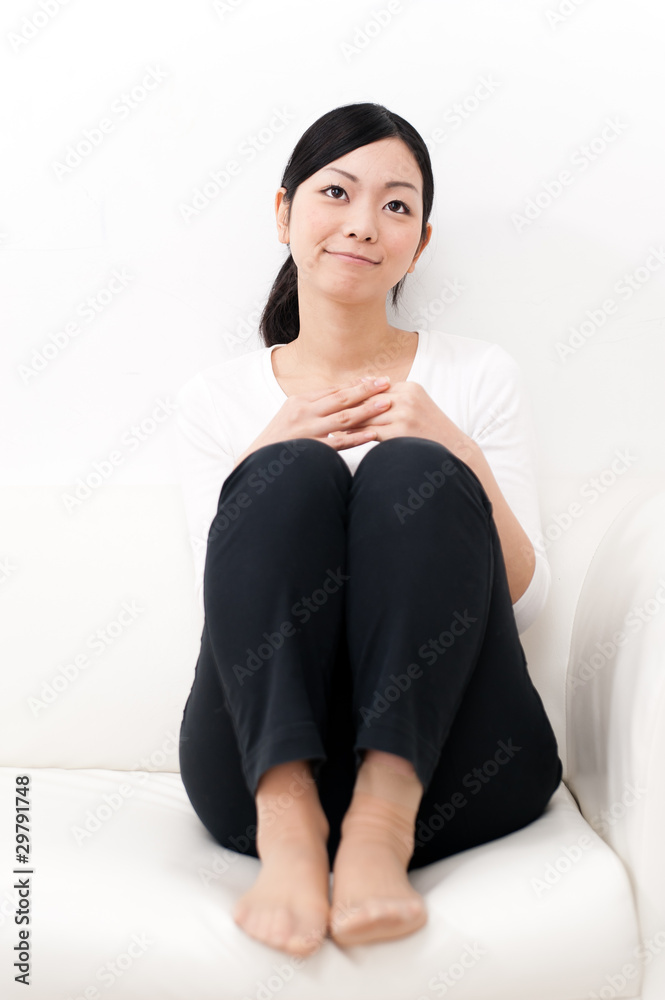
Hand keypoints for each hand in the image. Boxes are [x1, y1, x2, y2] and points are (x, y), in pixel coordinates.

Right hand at [232, 376, 393, 467]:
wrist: (257, 462)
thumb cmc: (279, 440)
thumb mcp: (292, 415)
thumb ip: (315, 406)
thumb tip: (342, 396)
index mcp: (299, 401)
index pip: (333, 390)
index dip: (356, 384)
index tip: (376, 380)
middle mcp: (303, 412)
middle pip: (341, 398)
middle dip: (366, 390)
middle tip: (386, 383)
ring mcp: (307, 431)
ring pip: (343, 418)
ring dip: (367, 410)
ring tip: (386, 403)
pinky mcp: (310, 450)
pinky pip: (338, 442)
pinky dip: (356, 437)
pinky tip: (372, 434)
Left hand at [335, 380, 475, 460]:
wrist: (455, 452)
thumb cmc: (431, 434)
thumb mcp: (416, 408)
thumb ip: (394, 400)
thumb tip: (365, 396)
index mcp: (409, 387)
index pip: (374, 388)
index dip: (352, 394)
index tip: (332, 398)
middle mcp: (406, 396)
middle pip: (367, 400)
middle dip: (345, 407)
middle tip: (323, 412)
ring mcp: (404, 413)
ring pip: (366, 416)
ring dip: (345, 421)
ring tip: (327, 426)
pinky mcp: (402, 430)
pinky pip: (371, 432)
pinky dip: (354, 435)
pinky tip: (340, 439)